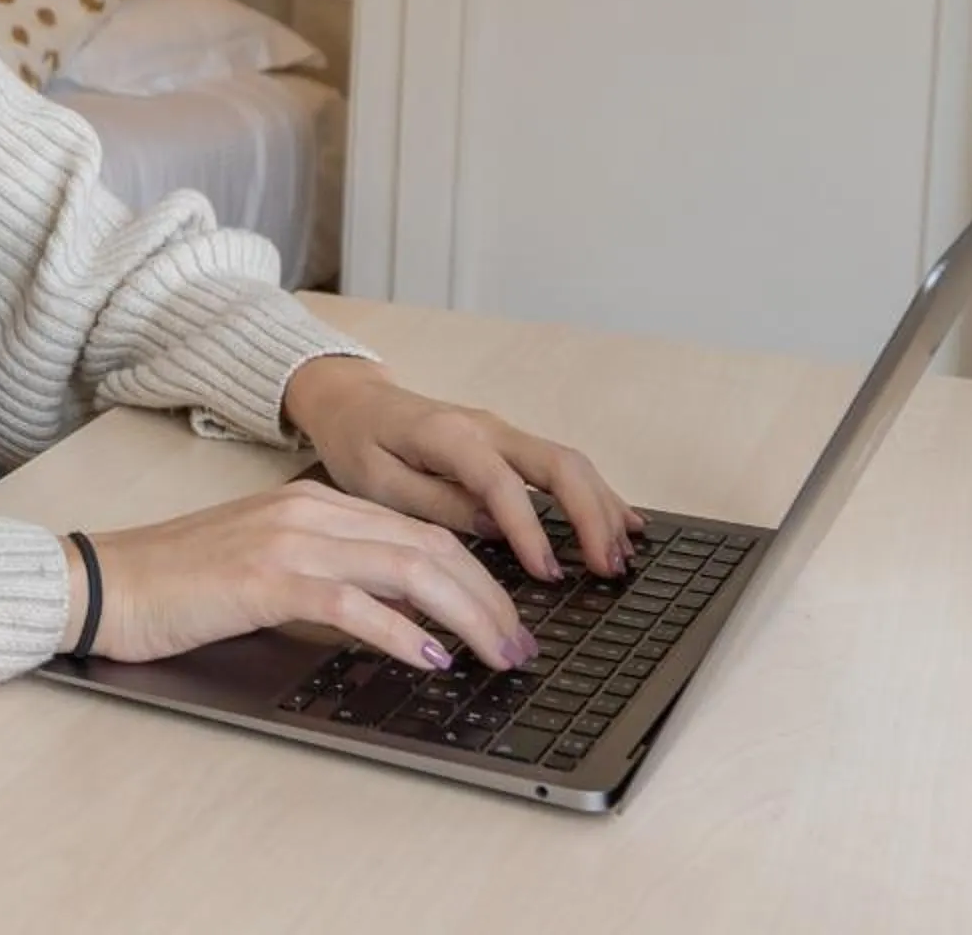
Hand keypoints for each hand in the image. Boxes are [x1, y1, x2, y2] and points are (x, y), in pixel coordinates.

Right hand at [60, 478, 539, 671]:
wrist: (103, 583)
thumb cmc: (178, 587)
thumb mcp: (268, 572)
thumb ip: (334, 581)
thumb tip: (407, 619)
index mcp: (312, 504)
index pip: (419, 531)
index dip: (477, 577)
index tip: (510, 621)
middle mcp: (308, 511)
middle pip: (429, 545)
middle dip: (490, 598)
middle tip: (522, 647)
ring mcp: (289, 540)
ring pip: (408, 566)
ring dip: (468, 615)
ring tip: (499, 656)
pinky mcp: (266, 578)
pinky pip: (354, 602)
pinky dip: (403, 632)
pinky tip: (433, 659)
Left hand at [282, 355, 644, 582]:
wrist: (349, 399)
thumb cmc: (357, 441)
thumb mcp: (375, 482)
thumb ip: (434, 504)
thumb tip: (493, 530)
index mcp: (448, 436)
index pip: (501, 482)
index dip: (529, 529)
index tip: (548, 572)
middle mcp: (486, 427)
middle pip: (557, 464)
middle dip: (590, 516)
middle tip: (607, 569)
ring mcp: (502, 432)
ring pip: (569, 463)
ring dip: (601, 508)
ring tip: (620, 557)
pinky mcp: (507, 443)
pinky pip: (561, 465)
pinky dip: (595, 494)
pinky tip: (622, 523)